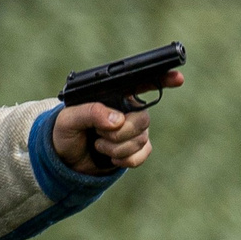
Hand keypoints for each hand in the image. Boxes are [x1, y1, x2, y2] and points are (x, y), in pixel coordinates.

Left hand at [51, 69, 182, 174]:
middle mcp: (130, 111)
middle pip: (143, 120)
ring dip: (116, 148)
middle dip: (119, 133)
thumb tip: (117, 120)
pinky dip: (124, 160)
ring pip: (141, 140)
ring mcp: (135, 130)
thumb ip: (90, 113)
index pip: (143, 84)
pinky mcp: (136, 149)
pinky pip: (142, 155)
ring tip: (98, 145)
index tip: (177, 79)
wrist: (64, 159)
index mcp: (115, 96)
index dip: (163, 79)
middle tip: (98, 134)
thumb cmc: (65, 132)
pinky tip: (110, 158)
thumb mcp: (68, 119)